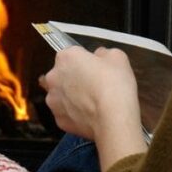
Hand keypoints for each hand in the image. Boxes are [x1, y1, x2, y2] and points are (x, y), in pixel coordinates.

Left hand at [39, 47, 144, 169]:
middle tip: (94, 85)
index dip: (85, 61)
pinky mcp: (59, 119)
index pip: (72, 54)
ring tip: (92, 102)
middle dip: (75, 78)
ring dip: (72, 96)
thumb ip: (104, 53)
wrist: (114, 118)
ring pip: (62, 95)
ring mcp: (53, 100)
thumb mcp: (118, 57)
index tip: (95, 68)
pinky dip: (75, 114)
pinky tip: (90, 114)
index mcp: (66, 57)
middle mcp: (54, 77)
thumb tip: (100, 55)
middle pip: (63, 74)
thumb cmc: (115, 86)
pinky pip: (66, 113)